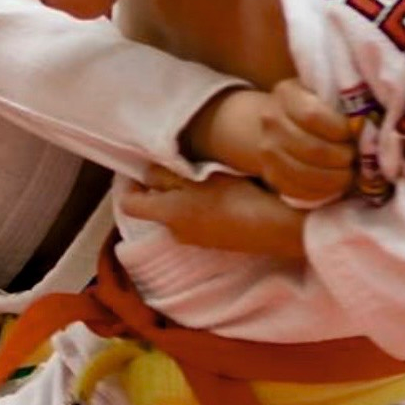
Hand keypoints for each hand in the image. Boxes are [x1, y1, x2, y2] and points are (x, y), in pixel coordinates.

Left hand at [124, 174, 305, 259]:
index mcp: (167, 216)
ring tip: (201, 173)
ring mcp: (197, 241)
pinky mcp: (216, 242)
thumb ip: (169, 174)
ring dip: (182, 195)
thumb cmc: (238, 197)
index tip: (136, 167)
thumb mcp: (201, 177)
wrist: (277, 227)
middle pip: (155, 207)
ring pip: (177, 213)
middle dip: (159, 186)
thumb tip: (146, 172)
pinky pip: (197, 220)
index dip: (128, 184)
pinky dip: (199, 205)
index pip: (129, 203)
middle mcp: (176, 233)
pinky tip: (220, 191)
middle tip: (174, 162)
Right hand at [185, 80, 356, 203]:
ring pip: (304, 174)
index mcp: (287, 95)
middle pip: (312, 149)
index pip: (313, 116)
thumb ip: (344, 103)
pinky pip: (297, 191)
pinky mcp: (271, 175)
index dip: (340, 129)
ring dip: (334, 179)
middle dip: (342, 158)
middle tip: (357, 159)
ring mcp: (267, 151)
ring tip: (349, 175)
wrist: (281, 122)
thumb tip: (368, 127)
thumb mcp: (326, 94)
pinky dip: (320, 193)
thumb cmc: (317, 106)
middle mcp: (271, 122)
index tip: (356, 133)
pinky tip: (334, 187)